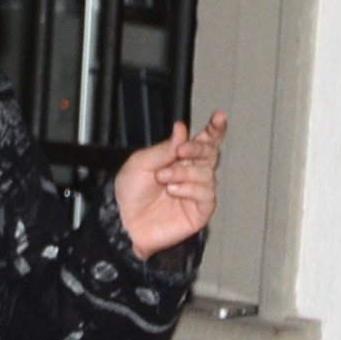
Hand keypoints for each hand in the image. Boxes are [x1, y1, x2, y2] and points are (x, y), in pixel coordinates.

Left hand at [113, 110, 226, 258]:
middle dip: (198, 148)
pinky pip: (207, 194)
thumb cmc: (128, 194)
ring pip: (207, 173)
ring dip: (185, 172)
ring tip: (164, 179)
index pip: (203, 141)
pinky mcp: (199, 210)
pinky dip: (190, 189)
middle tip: (181, 151)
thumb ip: (164, 148)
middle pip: (210, 153)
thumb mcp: (140, 163)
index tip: (218, 117)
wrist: (122, 222)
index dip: (214, 129)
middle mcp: (191, 173)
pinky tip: (174, 191)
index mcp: (179, 159)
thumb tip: (181, 129)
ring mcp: (197, 192)